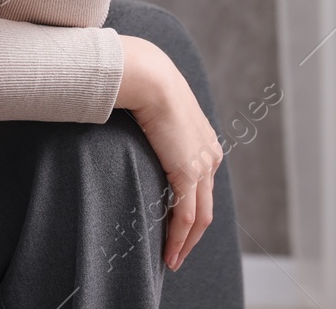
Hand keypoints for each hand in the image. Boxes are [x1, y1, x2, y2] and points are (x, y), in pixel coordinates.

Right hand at [115, 35, 221, 271]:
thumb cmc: (141, 82)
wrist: (147, 75)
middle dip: (192, 234)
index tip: (176, 225)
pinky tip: (169, 253)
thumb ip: (148, 121)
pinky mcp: (188, 172)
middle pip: (205, 205)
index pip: (200, 184)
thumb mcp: (151, 106)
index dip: (189, 208)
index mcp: (203, 140)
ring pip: (199, 217)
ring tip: (172, 260)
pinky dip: (178, 238)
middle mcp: (209, 155)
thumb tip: (125, 118)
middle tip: (176, 253)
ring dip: (186, 242)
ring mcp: (202, 164)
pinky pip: (185, 215)